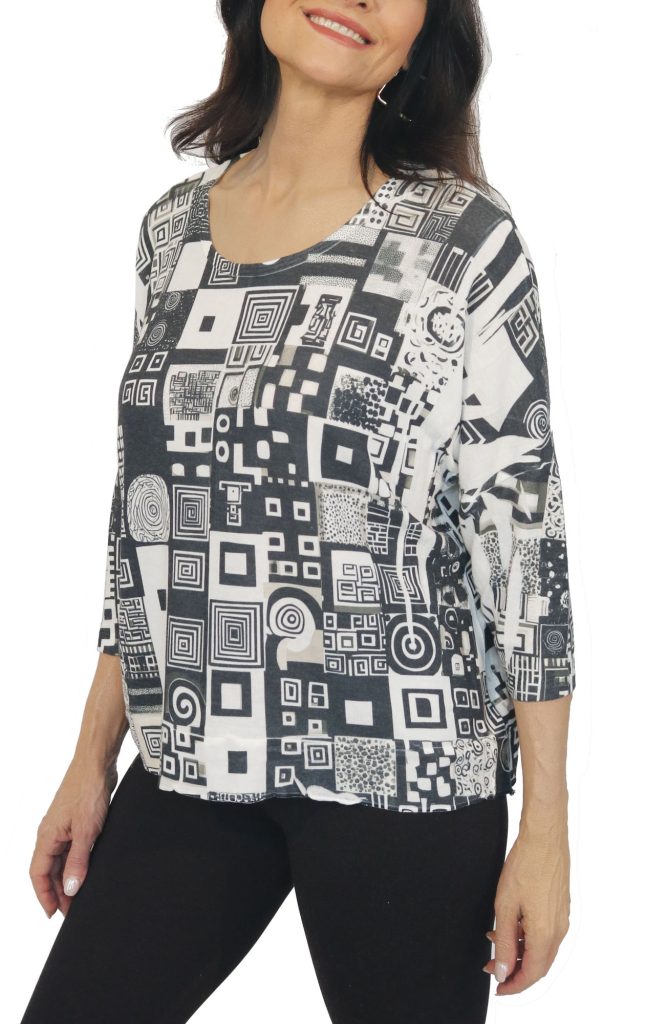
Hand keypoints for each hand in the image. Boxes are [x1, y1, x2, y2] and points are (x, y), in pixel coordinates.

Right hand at [28, 757, 117, 918]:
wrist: (98, 764)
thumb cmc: (88, 791)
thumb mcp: (87, 831)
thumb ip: (78, 862)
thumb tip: (70, 889)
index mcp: (46, 836)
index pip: (38, 874)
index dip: (44, 895)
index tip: (54, 914)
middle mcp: (51, 833)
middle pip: (49, 870)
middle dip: (58, 892)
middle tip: (72, 910)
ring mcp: (63, 827)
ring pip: (60, 860)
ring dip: (67, 879)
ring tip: (79, 896)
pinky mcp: (76, 822)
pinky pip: (71, 849)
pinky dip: (75, 863)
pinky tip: (86, 871)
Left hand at [482, 820, 570, 994]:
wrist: (544, 837)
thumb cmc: (525, 866)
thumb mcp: (506, 906)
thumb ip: (504, 941)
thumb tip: (503, 970)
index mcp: (546, 934)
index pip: (532, 973)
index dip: (514, 984)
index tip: (498, 987)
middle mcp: (558, 930)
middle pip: (539, 964)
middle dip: (515, 970)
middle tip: (493, 967)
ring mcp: (562, 918)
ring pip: (542, 948)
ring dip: (520, 951)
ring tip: (495, 941)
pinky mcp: (560, 907)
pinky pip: (545, 933)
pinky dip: (527, 937)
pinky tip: (510, 924)